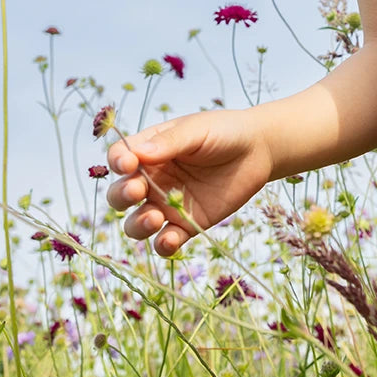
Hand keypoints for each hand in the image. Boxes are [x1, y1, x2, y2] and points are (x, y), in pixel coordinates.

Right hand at [107, 111, 271, 256]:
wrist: (258, 150)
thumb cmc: (224, 132)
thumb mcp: (197, 130)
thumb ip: (169, 142)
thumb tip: (138, 154)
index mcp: (149, 150)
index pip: (120, 158)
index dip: (118, 163)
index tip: (129, 164)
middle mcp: (152, 179)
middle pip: (119, 195)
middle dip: (122, 196)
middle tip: (137, 191)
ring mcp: (167, 204)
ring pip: (137, 223)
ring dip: (138, 225)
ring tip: (154, 217)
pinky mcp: (187, 224)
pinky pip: (166, 241)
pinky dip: (163, 246)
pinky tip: (170, 240)